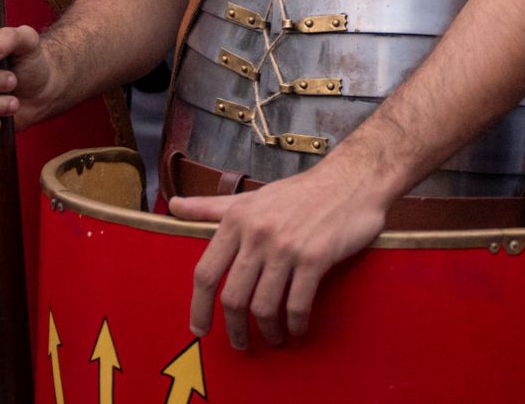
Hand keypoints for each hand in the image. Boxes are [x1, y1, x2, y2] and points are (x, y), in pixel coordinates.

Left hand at [168, 163, 389, 348]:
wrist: (351, 180)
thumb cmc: (299, 193)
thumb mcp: (251, 198)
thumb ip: (211, 207)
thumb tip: (173, 207)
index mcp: (236, 219)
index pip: (205, 272)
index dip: (198, 307)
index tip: (199, 330)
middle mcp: (257, 233)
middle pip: (232, 297)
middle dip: (234, 329)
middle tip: (240, 344)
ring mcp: (286, 247)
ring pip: (263, 306)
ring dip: (267, 331)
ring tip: (273, 338)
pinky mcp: (314, 258)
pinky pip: (296, 305)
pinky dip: (294, 324)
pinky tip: (296, 329)